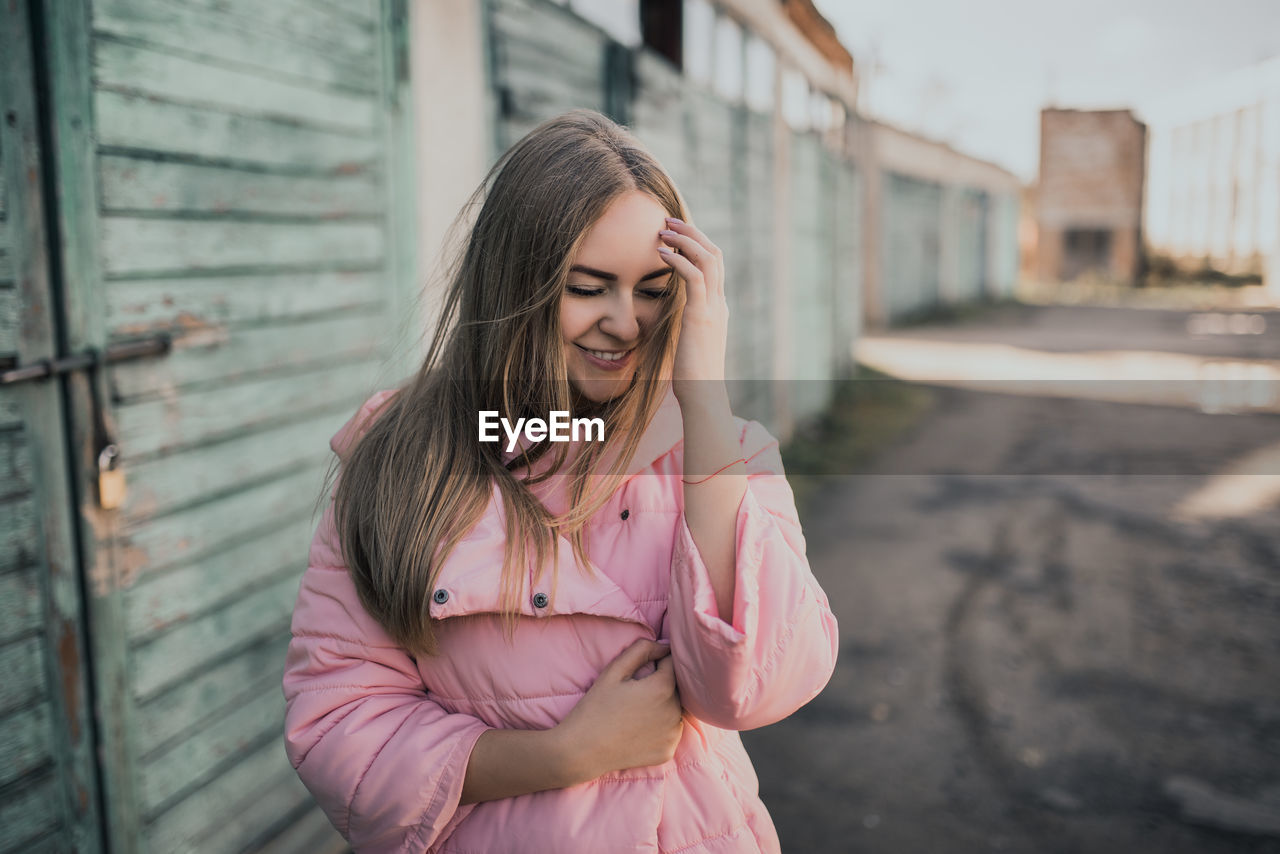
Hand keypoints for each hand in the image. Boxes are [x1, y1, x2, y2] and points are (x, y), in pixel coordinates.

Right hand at [553, 638, 683, 781]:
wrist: (582, 750)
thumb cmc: (596, 707)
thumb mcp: (614, 671)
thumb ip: (642, 650)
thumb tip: (666, 646)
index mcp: (662, 688)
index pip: (673, 663)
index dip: (658, 663)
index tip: (641, 672)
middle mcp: (674, 711)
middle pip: (677, 688)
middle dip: (662, 684)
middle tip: (636, 694)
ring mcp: (673, 734)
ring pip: (677, 710)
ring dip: (664, 706)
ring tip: (637, 712)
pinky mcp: (668, 751)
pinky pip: (671, 732)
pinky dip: (661, 728)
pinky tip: (640, 729)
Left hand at [658, 217, 727, 401]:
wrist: (703, 393)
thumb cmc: (692, 373)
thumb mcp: (691, 340)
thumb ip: (688, 322)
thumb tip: (675, 315)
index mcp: (718, 307)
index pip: (714, 264)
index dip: (697, 243)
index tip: (676, 234)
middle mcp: (720, 303)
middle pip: (715, 253)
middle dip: (692, 233)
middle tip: (668, 221)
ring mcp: (713, 308)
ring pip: (708, 259)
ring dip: (686, 240)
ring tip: (663, 230)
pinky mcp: (701, 316)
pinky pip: (695, 277)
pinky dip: (679, 260)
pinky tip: (662, 254)